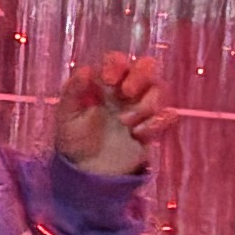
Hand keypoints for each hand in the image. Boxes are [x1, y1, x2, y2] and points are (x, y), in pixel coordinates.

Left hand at [54, 53, 169, 177]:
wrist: (89, 174)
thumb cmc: (75, 140)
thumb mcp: (66, 116)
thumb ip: (73, 92)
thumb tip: (86, 69)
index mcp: (103, 84)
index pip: (116, 61)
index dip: (116, 64)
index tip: (110, 79)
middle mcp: (125, 92)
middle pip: (145, 67)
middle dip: (140, 75)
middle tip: (127, 92)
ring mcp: (141, 108)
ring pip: (158, 89)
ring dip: (145, 104)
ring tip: (125, 123)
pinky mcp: (153, 127)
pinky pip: (167, 115)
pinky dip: (158, 123)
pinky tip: (138, 135)